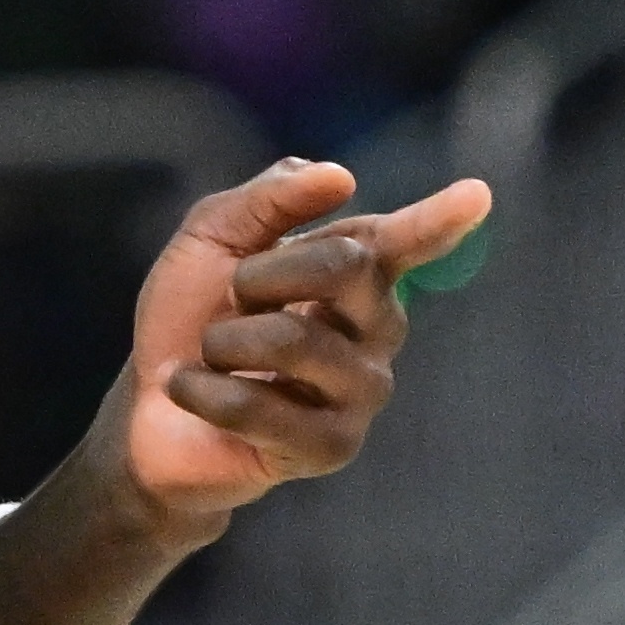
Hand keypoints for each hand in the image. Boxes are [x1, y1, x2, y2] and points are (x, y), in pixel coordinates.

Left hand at [112, 159, 490, 521]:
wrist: (148, 408)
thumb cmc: (190, 318)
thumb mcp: (212, 240)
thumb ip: (267, 199)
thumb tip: (339, 176)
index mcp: (355, 274)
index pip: (400, 241)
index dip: (438, 219)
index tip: (476, 194)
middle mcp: (376, 331)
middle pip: (343, 267)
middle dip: (259, 272)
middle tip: (230, 300)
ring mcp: (361, 393)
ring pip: (292, 339)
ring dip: (222, 341)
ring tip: (212, 357)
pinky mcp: (333, 448)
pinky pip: (255, 405)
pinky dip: (201, 390)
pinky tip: (196, 394)